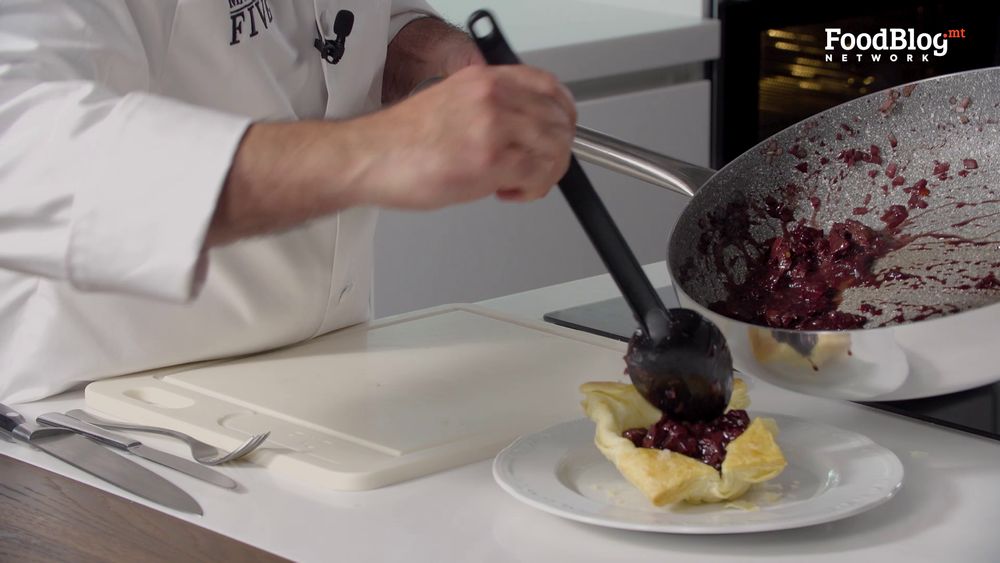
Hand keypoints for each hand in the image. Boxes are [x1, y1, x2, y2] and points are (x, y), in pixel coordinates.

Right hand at [349, 64, 575, 209]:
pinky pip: (537, 175)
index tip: (561, 132)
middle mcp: (491, 97)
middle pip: (557, 121)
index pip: (548, 86)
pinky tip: (508, 192)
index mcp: (483, 79)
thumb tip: (520, 131)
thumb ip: (489, 109)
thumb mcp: (451, 104)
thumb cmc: (400, 141)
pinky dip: (532, 191)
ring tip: (519, 184)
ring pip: (553, 150)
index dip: (563, 113)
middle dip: (555, 152)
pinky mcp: (489, 160)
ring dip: (545, 174)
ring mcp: (492, 127)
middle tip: (538, 169)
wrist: (367, 157)